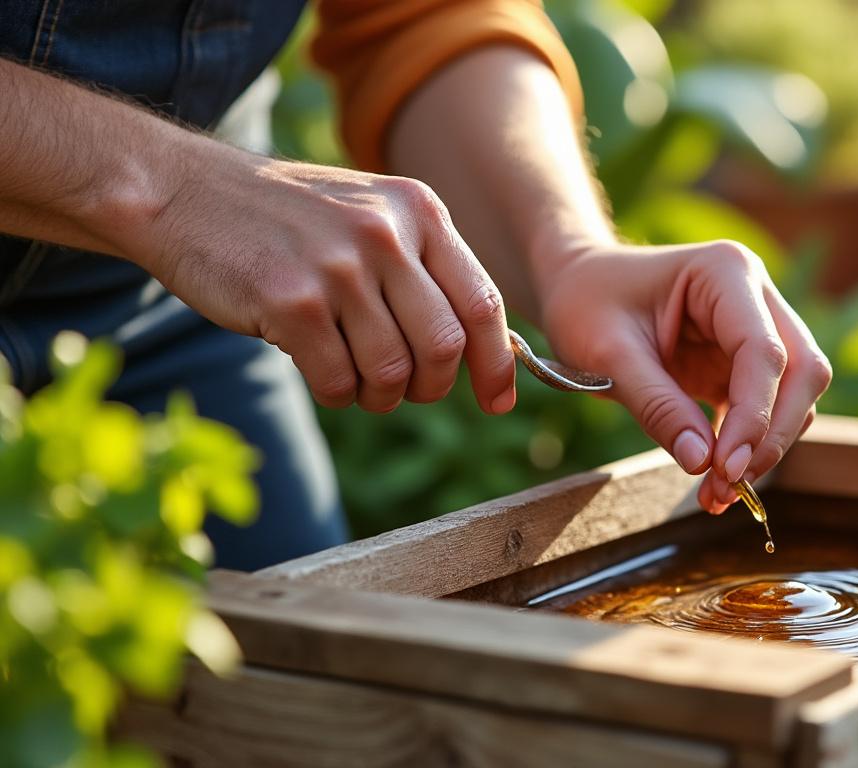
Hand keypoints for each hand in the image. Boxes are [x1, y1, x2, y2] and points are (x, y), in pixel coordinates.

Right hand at [131, 153, 515, 413]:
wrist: (184, 191)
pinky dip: (336, 392)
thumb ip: (426, 270)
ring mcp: (339, 267)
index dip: (497, 363)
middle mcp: (387, 234)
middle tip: (405, 389)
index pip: (482, 302)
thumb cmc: (289, 219)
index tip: (497, 401)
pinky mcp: (291, 302)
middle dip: (431, 386)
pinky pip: (339, 382)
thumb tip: (489, 350)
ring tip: (355, 375)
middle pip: (444, 347)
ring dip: (379, 394)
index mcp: (419, 210)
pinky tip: (319, 368)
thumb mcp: (372, 217)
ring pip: (393, 372)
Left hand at [537, 240, 831, 512]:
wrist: (576, 287)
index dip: (754, 416)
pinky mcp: (746, 361)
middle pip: (801, 371)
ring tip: (716, 492)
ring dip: (766, 447)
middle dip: (772, 434)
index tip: (725, 469)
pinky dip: (750, 446)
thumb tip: (701, 463)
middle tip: (727, 485)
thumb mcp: (608, 355)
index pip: (765, 351)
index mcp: (726, 272)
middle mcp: (755, 295)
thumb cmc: (587, 305)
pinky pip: (768, 408)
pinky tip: (718, 482)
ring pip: (795, 393)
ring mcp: (757, 326)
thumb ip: (657, 406)